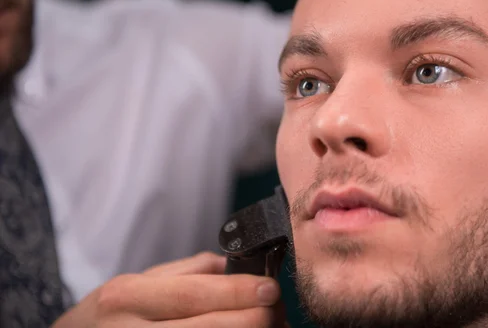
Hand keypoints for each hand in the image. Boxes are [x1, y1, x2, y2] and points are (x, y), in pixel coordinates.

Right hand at [52, 252, 285, 326]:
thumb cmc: (108, 315)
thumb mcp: (135, 283)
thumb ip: (185, 273)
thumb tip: (232, 267)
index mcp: (128, 297)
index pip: (193, 295)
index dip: (237, 293)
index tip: (271, 289)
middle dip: (253, 320)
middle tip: (278, 311)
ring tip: (271, 327)